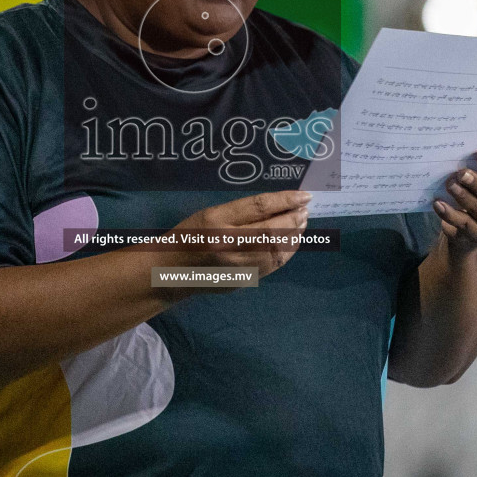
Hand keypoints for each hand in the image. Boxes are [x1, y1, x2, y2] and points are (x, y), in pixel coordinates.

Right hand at [170, 189, 311, 280]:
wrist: (170, 272)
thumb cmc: (189, 236)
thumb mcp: (209, 214)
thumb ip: (240, 212)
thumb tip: (278, 207)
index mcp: (216, 221)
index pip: (258, 207)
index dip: (285, 200)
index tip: (303, 195)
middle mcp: (226, 244)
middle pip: (272, 230)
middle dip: (294, 219)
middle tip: (306, 209)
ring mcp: (235, 266)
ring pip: (276, 250)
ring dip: (294, 236)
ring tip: (302, 223)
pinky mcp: (241, 281)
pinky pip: (272, 266)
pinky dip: (287, 253)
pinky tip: (292, 243)